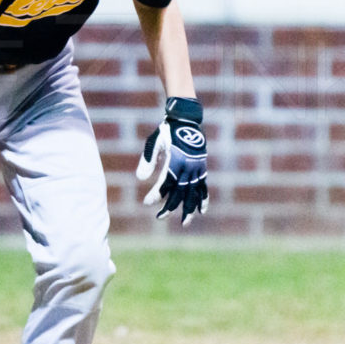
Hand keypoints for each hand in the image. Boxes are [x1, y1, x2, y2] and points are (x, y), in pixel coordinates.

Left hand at [136, 97, 207, 225]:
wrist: (186, 120)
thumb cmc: (166, 132)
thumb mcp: (153, 142)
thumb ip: (147, 160)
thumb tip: (140, 179)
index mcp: (177, 161)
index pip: (166, 183)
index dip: (157, 194)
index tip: (147, 202)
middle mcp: (189, 167)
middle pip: (180, 192)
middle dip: (170, 206)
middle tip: (159, 217)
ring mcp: (197, 168)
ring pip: (194, 193)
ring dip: (189, 208)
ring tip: (184, 223)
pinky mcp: (201, 168)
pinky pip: (204, 186)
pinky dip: (203, 199)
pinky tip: (201, 210)